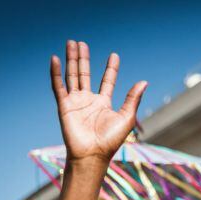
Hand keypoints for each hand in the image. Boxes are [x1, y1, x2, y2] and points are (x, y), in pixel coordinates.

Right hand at [50, 41, 146, 163]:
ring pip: (72, 76)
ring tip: (71, 43)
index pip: (107, 81)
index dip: (110, 69)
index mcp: (104, 103)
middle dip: (83, 59)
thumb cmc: (111, 141)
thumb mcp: (127, 117)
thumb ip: (133, 99)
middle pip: (85, 74)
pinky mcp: (64, 106)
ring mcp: (75, 102)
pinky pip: (58, 86)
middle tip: (82, 43)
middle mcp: (89, 101)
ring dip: (71, 60)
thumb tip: (144, 82)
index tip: (114, 55)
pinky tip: (56, 59)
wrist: (92, 155)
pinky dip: (56, 72)